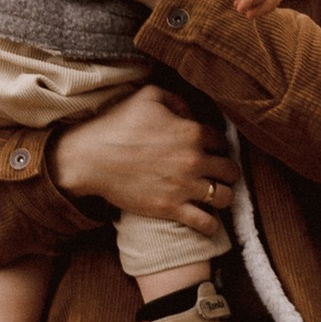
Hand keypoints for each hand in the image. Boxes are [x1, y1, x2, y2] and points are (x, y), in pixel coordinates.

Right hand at [51, 86, 235, 226]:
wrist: (90, 158)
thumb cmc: (116, 124)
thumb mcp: (148, 97)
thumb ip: (177, 100)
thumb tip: (192, 114)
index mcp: (192, 132)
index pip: (222, 141)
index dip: (218, 146)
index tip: (212, 151)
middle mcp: (194, 160)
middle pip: (230, 170)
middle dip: (227, 172)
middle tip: (218, 175)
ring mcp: (184, 186)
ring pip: (225, 197)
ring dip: (224, 197)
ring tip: (216, 197)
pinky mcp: (170, 208)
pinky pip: (205, 222)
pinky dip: (211, 225)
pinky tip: (209, 222)